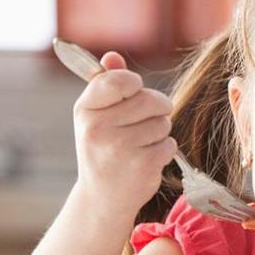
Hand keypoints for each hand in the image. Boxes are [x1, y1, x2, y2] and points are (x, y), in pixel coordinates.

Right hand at [72, 52, 176, 215]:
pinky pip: (169, 143)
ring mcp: (120, 148)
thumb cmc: (102, 149)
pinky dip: (164, 150)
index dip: (134, 84)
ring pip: (163, 122)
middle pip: (150, 99)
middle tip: (146, 119)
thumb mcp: (97, 116)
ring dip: (159, 132)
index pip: (120, 80)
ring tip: (140, 144)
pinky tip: (146, 159)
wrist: (102, 198)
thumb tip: (113, 56)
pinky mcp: (142, 165)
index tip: (133, 92)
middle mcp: (99, 128)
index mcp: (85, 110)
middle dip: (156, 108)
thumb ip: (107, 84)